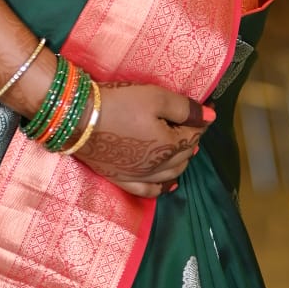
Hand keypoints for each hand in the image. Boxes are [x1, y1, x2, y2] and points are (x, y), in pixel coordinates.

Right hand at [75, 82, 213, 196]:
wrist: (77, 119)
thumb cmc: (118, 104)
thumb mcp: (153, 97)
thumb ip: (184, 108)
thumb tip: (210, 116)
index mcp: (169, 146)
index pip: (193, 134)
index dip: (201, 120)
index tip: (206, 109)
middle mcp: (158, 167)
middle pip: (184, 155)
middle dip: (191, 139)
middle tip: (191, 123)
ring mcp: (140, 176)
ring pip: (171, 174)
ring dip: (181, 161)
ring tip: (185, 149)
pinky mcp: (122, 179)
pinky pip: (149, 191)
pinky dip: (162, 188)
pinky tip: (169, 185)